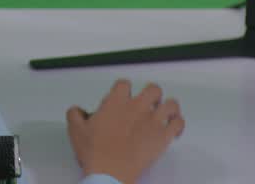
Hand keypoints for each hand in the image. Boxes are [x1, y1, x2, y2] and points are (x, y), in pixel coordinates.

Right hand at [65, 79, 183, 183]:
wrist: (111, 171)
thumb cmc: (95, 151)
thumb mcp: (75, 130)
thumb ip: (75, 114)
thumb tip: (77, 110)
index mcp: (116, 102)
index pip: (124, 84)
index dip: (124, 89)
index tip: (121, 98)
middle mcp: (137, 107)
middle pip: (153, 89)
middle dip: (151, 94)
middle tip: (147, 103)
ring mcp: (153, 121)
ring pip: (171, 104)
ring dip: (169, 107)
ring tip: (165, 112)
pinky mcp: (163, 136)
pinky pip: (179, 123)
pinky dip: (178, 123)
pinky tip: (174, 128)